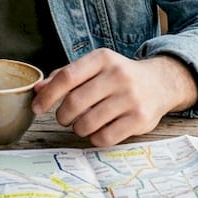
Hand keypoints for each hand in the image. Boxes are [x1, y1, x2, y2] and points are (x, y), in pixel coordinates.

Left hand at [31, 49, 197, 146]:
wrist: (160, 83)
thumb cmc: (118, 76)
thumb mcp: (95, 67)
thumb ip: (66, 76)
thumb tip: (38, 89)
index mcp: (102, 58)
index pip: (66, 77)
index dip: (47, 96)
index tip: (37, 108)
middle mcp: (118, 75)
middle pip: (74, 103)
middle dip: (62, 116)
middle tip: (64, 119)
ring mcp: (130, 98)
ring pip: (87, 123)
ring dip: (78, 129)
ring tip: (82, 124)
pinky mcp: (140, 119)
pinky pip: (105, 137)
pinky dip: (95, 138)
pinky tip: (98, 131)